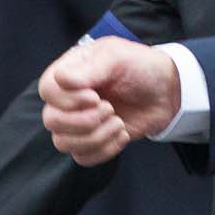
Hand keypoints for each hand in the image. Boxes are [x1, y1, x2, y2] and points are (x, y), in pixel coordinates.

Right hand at [38, 38, 179, 165]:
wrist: (167, 90)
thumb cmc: (140, 67)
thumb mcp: (117, 56)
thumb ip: (91, 67)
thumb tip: (61, 80)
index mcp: (67, 73)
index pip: (47, 90)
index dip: (69, 99)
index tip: (95, 96)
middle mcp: (66, 100)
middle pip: (51, 120)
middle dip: (85, 120)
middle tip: (110, 108)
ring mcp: (77, 122)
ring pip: (64, 143)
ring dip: (96, 136)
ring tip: (118, 121)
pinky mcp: (92, 141)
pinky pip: (83, 158)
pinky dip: (105, 150)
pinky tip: (122, 134)